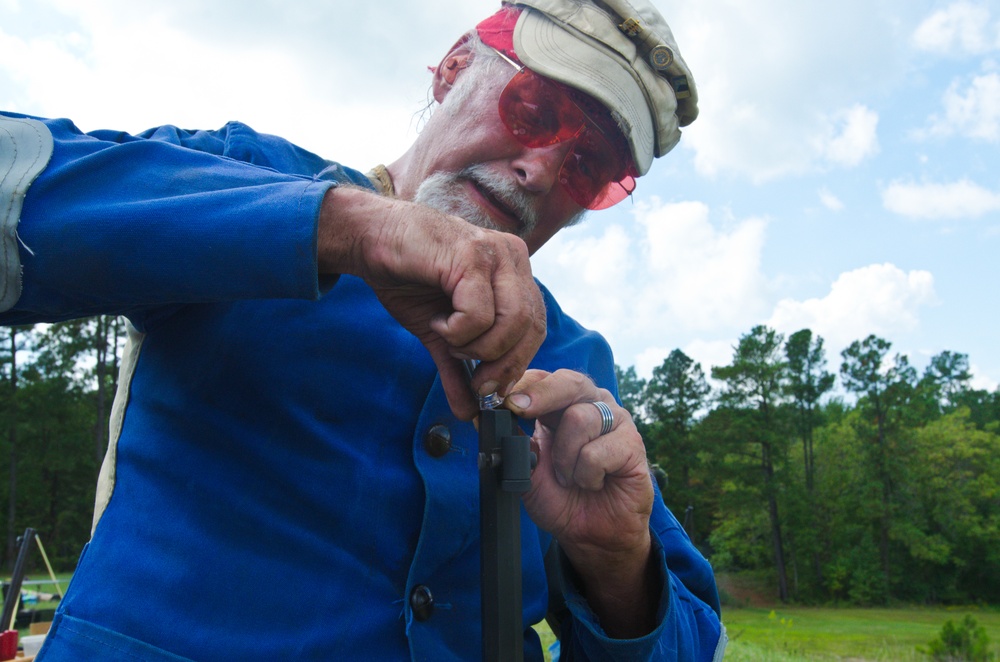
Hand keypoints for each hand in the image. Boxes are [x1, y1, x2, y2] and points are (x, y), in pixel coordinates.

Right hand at [317, 187, 545, 418]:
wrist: (369, 238)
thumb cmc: (406, 277)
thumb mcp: (439, 333)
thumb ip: (458, 370)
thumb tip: (470, 415)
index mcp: (514, 272)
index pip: (536, 327)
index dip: (515, 364)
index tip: (486, 385)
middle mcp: (512, 258)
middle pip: (531, 328)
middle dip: (501, 364)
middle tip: (472, 376)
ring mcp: (494, 253)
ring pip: (512, 322)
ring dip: (477, 346)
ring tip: (448, 338)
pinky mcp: (471, 255)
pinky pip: (479, 313)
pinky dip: (458, 330)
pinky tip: (438, 320)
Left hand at [505, 369, 658, 636]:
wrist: (591, 534)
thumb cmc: (560, 498)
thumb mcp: (526, 471)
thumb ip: (512, 444)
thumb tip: (486, 419)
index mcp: (562, 404)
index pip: (544, 378)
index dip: (521, 384)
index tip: (498, 398)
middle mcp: (591, 404)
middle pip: (570, 381)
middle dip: (540, 395)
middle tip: (519, 408)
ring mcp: (616, 421)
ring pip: (579, 418)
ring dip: (564, 458)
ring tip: (569, 477)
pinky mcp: (633, 444)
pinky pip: (597, 452)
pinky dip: (586, 475)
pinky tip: (593, 483)